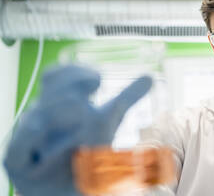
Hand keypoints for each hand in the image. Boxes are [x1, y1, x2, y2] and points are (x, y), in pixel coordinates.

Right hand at [3, 65, 151, 195]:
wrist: (71, 188)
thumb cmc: (87, 148)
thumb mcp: (108, 120)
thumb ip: (126, 98)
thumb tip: (150, 77)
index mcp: (59, 101)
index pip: (59, 77)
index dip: (75, 73)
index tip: (98, 80)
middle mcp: (41, 114)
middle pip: (49, 92)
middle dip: (72, 86)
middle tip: (95, 88)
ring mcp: (27, 137)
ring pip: (36, 117)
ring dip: (60, 111)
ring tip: (84, 112)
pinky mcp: (18, 161)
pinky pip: (19, 148)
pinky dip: (32, 138)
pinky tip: (45, 131)